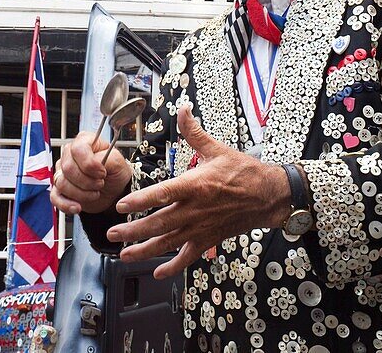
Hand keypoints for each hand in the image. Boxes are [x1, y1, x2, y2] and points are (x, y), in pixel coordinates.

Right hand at [51, 130, 132, 215]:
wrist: (114, 190)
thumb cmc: (115, 171)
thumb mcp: (118, 162)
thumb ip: (107, 158)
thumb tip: (95, 163)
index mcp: (84, 141)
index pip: (78, 149)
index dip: (89, 164)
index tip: (102, 173)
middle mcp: (69, 154)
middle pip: (68, 168)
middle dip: (87, 181)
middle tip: (100, 184)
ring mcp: (62, 172)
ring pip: (62, 183)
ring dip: (81, 193)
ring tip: (95, 193)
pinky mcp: (59, 189)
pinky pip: (54, 197)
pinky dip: (66, 204)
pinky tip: (78, 207)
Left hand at [105, 106, 289, 278]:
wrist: (268, 195)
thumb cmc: (244, 172)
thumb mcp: (217, 148)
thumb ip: (194, 132)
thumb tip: (183, 110)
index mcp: (195, 185)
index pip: (163, 193)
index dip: (141, 201)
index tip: (122, 205)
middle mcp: (195, 209)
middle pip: (159, 223)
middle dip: (133, 230)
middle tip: (112, 233)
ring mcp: (201, 227)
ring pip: (168, 243)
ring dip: (144, 250)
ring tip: (123, 253)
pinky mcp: (208, 239)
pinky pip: (188, 257)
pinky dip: (172, 267)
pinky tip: (157, 272)